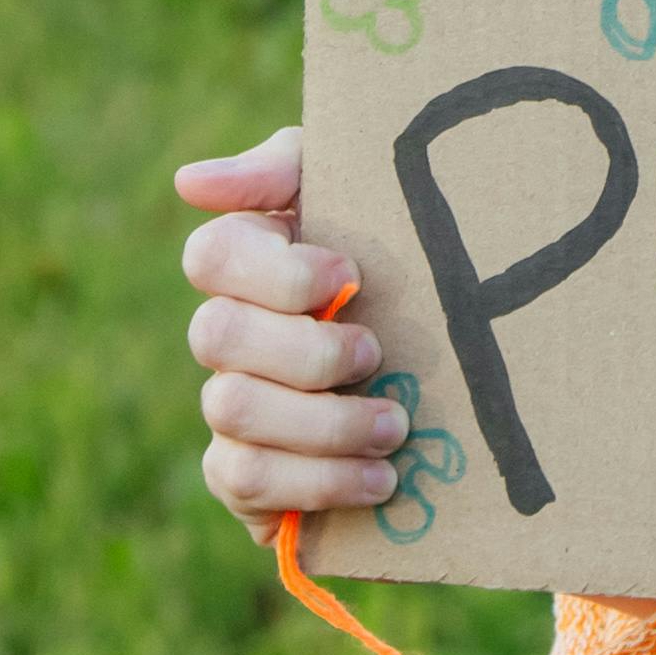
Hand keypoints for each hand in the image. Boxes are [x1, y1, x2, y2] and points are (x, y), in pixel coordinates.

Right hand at [176, 127, 400, 541]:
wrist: (465, 371)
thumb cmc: (410, 263)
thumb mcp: (367, 196)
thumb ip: (287, 171)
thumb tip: (190, 183)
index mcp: (250, 264)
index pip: (213, 255)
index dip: (277, 271)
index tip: (350, 273)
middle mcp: (228, 334)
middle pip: (215, 335)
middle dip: (304, 351)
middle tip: (377, 354)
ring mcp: (231, 403)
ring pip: (231, 410)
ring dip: (321, 423)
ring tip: (395, 427)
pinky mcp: (246, 475)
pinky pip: (245, 481)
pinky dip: (316, 483)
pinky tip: (381, 481)